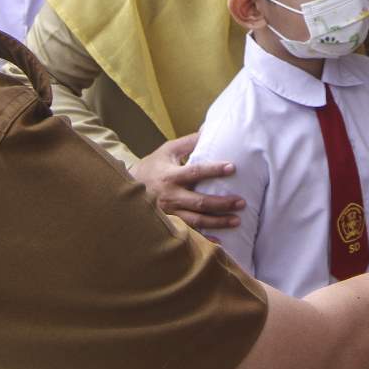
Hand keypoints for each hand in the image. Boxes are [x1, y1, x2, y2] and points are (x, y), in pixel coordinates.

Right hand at [130, 132, 244, 228]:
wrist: (127, 189)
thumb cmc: (153, 166)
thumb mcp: (168, 150)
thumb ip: (189, 142)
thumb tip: (209, 127)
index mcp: (171, 175)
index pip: (195, 172)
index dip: (213, 170)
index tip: (232, 167)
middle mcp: (170, 196)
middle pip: (199, 202)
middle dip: (221, 203)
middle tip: (241, 202)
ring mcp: (170, 213)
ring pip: (196, 221)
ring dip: (218, 222)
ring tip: (237, 220)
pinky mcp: (170, 224)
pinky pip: (189, 234)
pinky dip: (205, 239)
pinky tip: (221, 241)